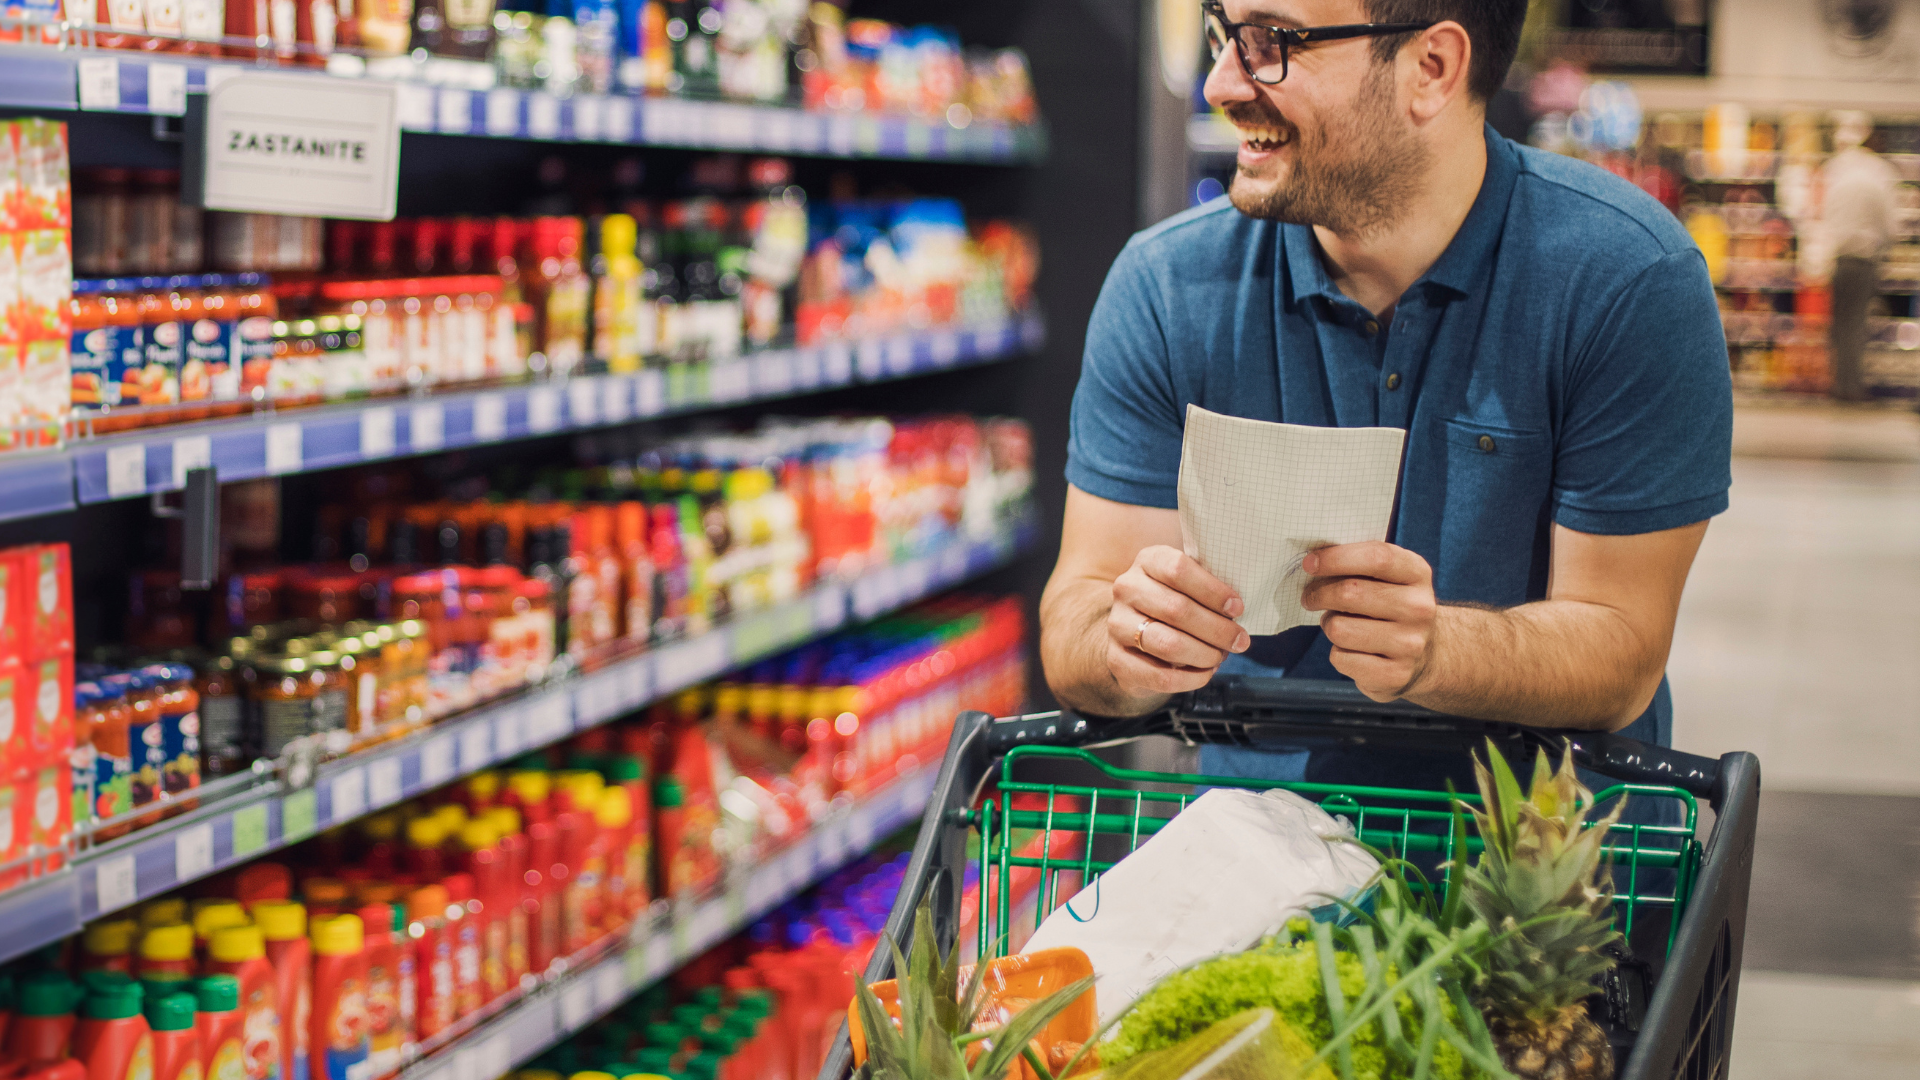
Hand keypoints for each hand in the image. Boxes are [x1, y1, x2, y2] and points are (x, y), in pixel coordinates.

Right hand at [1106, 546, 1250, 697]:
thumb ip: (1208, 588)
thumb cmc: (1175, 603)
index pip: (1178, 569)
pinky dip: (1190, 678)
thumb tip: (1236, 611)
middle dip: (1217, 629)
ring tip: (1220, 656)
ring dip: (1204, 654)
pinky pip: (1159, 676)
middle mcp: (1127, 588)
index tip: (1237, 608)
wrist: (1136, 632)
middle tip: (1240, 641)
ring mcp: (1117, 624)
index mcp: (1148, 560)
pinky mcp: (1116, 659)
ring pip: (1168, 644)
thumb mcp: (1189, 584)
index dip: (1212, 591)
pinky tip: (1205, 673)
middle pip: (1176, 609)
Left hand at [1300, 541, 1438, 700]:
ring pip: (1339, 629)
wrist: (1427, 654)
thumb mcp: (1387, 577)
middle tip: (1310, 597)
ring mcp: (1410, 644)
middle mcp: (1419, 608)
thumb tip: (1312, 563)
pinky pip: (1341, 658)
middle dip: (1319, 594)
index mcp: (1417, 574)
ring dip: (1329, 625)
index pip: (1376, 557)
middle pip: (1350, 593)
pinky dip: (1337, 653)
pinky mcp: (1395, 675)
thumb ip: (1357, 563)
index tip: (1309, 563)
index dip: (1336, 558)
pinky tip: (1353, 650)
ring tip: (1338, 625)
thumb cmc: (1390, 606)